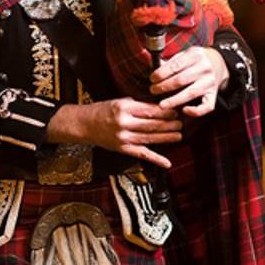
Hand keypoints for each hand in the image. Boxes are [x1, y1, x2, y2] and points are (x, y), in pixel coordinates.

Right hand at [47, 99, 181, 168]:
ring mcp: (123, 138)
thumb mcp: (119, 102)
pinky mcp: (123, 149)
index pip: (150, 110)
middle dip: (169, 124)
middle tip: (181, 122)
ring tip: (179, 135)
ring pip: (150, 139)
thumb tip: (158, 108)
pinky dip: (156, 159)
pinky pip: (142, 154)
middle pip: (152, 125)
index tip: (176, 110)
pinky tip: (167, 163)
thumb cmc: (102, 111)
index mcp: (124, 109)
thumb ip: (138, 105)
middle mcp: (124, 123)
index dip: (165, 111)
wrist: (84, 124)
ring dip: (167, 138)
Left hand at [150, 46, 229, 116]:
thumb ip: (171, 62)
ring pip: (191, 93)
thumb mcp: (185, 54)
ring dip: (174, 100)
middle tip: (153, 90)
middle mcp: (204, 69)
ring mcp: (210, 82)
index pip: (176, 65)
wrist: (219, 63)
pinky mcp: (214, 95)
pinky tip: (184, 111)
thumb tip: (154, 69)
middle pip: (181, 80)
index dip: (162, 73)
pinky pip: (207, 106)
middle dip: (164, 86)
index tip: (152, 79)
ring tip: (162, 105)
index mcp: (195, 56)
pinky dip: (196, 111)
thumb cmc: (196, 60)